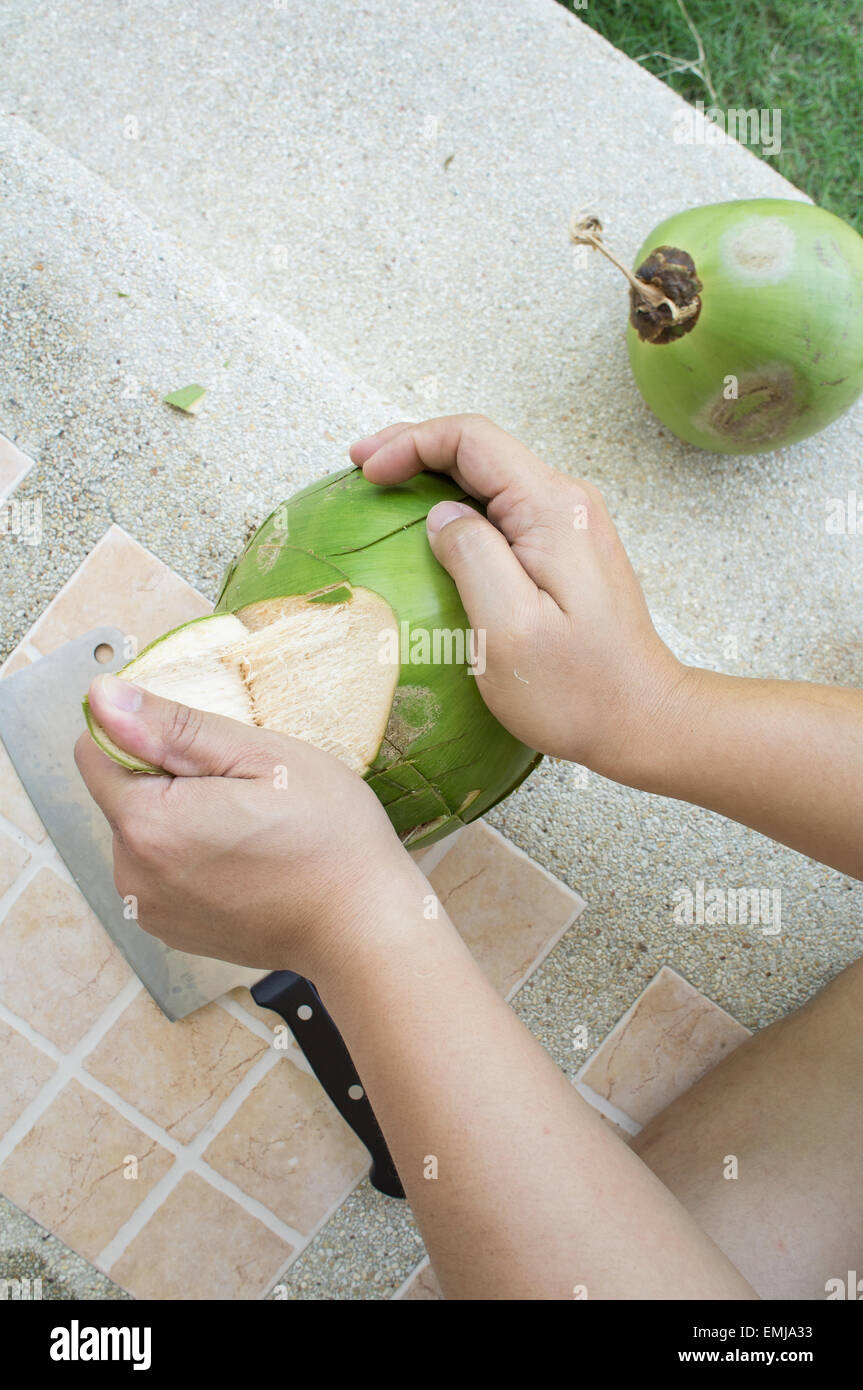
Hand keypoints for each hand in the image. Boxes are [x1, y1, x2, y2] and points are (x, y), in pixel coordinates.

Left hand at [75, 674, 414, 979]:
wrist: (363, 926)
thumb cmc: (328, 837)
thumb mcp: (261, 756)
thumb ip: (173, 726)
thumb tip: (102, 697)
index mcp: (148, 824)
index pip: (95, 750)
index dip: (147, 735)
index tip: (207, 750)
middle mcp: (132, 873)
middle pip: (122, 794)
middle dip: (171, 780)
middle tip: (245, 790)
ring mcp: (151, 909)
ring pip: (144, 831)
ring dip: (183, 818)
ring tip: (250, 827)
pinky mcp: (171, 929)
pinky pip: (162, 869)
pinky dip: (192, 856)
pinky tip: (246, 859)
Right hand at [350, 414, 685, 784]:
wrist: (642, 720)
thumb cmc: (576, 690)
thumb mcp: (509, 629)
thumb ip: (471, 557)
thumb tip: (441, 516)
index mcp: (552, 509)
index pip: (472, 439)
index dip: (411, 442)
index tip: (366, 471)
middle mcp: (566, 503)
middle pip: (481, 450)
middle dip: (415, 449)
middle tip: (361, 468)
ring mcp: (570, 526)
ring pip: (491, 478)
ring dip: (434, 476)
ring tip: (384, 489)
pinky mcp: (567, 552)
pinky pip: (504, 510)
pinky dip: (459, 508)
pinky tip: (428, 530)